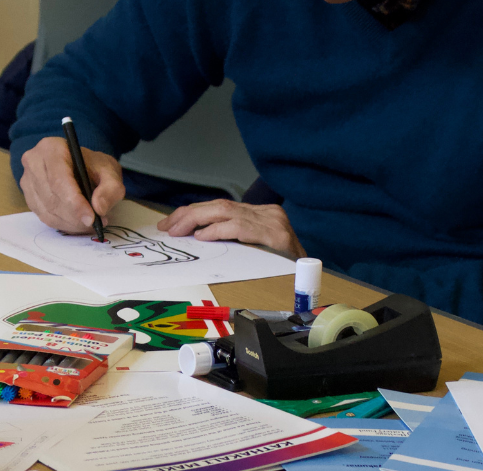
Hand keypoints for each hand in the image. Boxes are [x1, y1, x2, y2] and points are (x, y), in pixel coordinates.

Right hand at [20, 137, 124, 232]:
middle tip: (95, 223)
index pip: (58, 180)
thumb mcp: (110, 171)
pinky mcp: (29, 197)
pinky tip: (78, 223)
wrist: (81, 166)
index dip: (74, 202)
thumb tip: (98, 208)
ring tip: (90, 224)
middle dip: (75, 217)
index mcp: (51, 148)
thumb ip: (110, 188)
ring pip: (48, 211)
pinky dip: (64, 225)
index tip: (91, 218)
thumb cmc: (93, 165)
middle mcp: (33, 163)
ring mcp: (27, 181)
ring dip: (71, 223)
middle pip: (52, 198)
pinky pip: (45, 217)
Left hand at [157, 199, 305, 259]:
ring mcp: (271, 221)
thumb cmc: (283, 266)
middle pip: (219, 206)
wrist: (315, 276)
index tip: (170, 223)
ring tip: (178, 230)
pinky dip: (218, 231)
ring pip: (225, 212)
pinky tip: (203, 236)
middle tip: (167, 227)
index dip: (192, 213)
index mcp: (260, 213)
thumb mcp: (255, 248)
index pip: (219, 207)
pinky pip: (240, 227)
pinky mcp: (276, 233)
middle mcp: (266, 213)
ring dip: (196, 220)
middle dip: (188, 215)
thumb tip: (195, 237)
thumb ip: (232, 238)